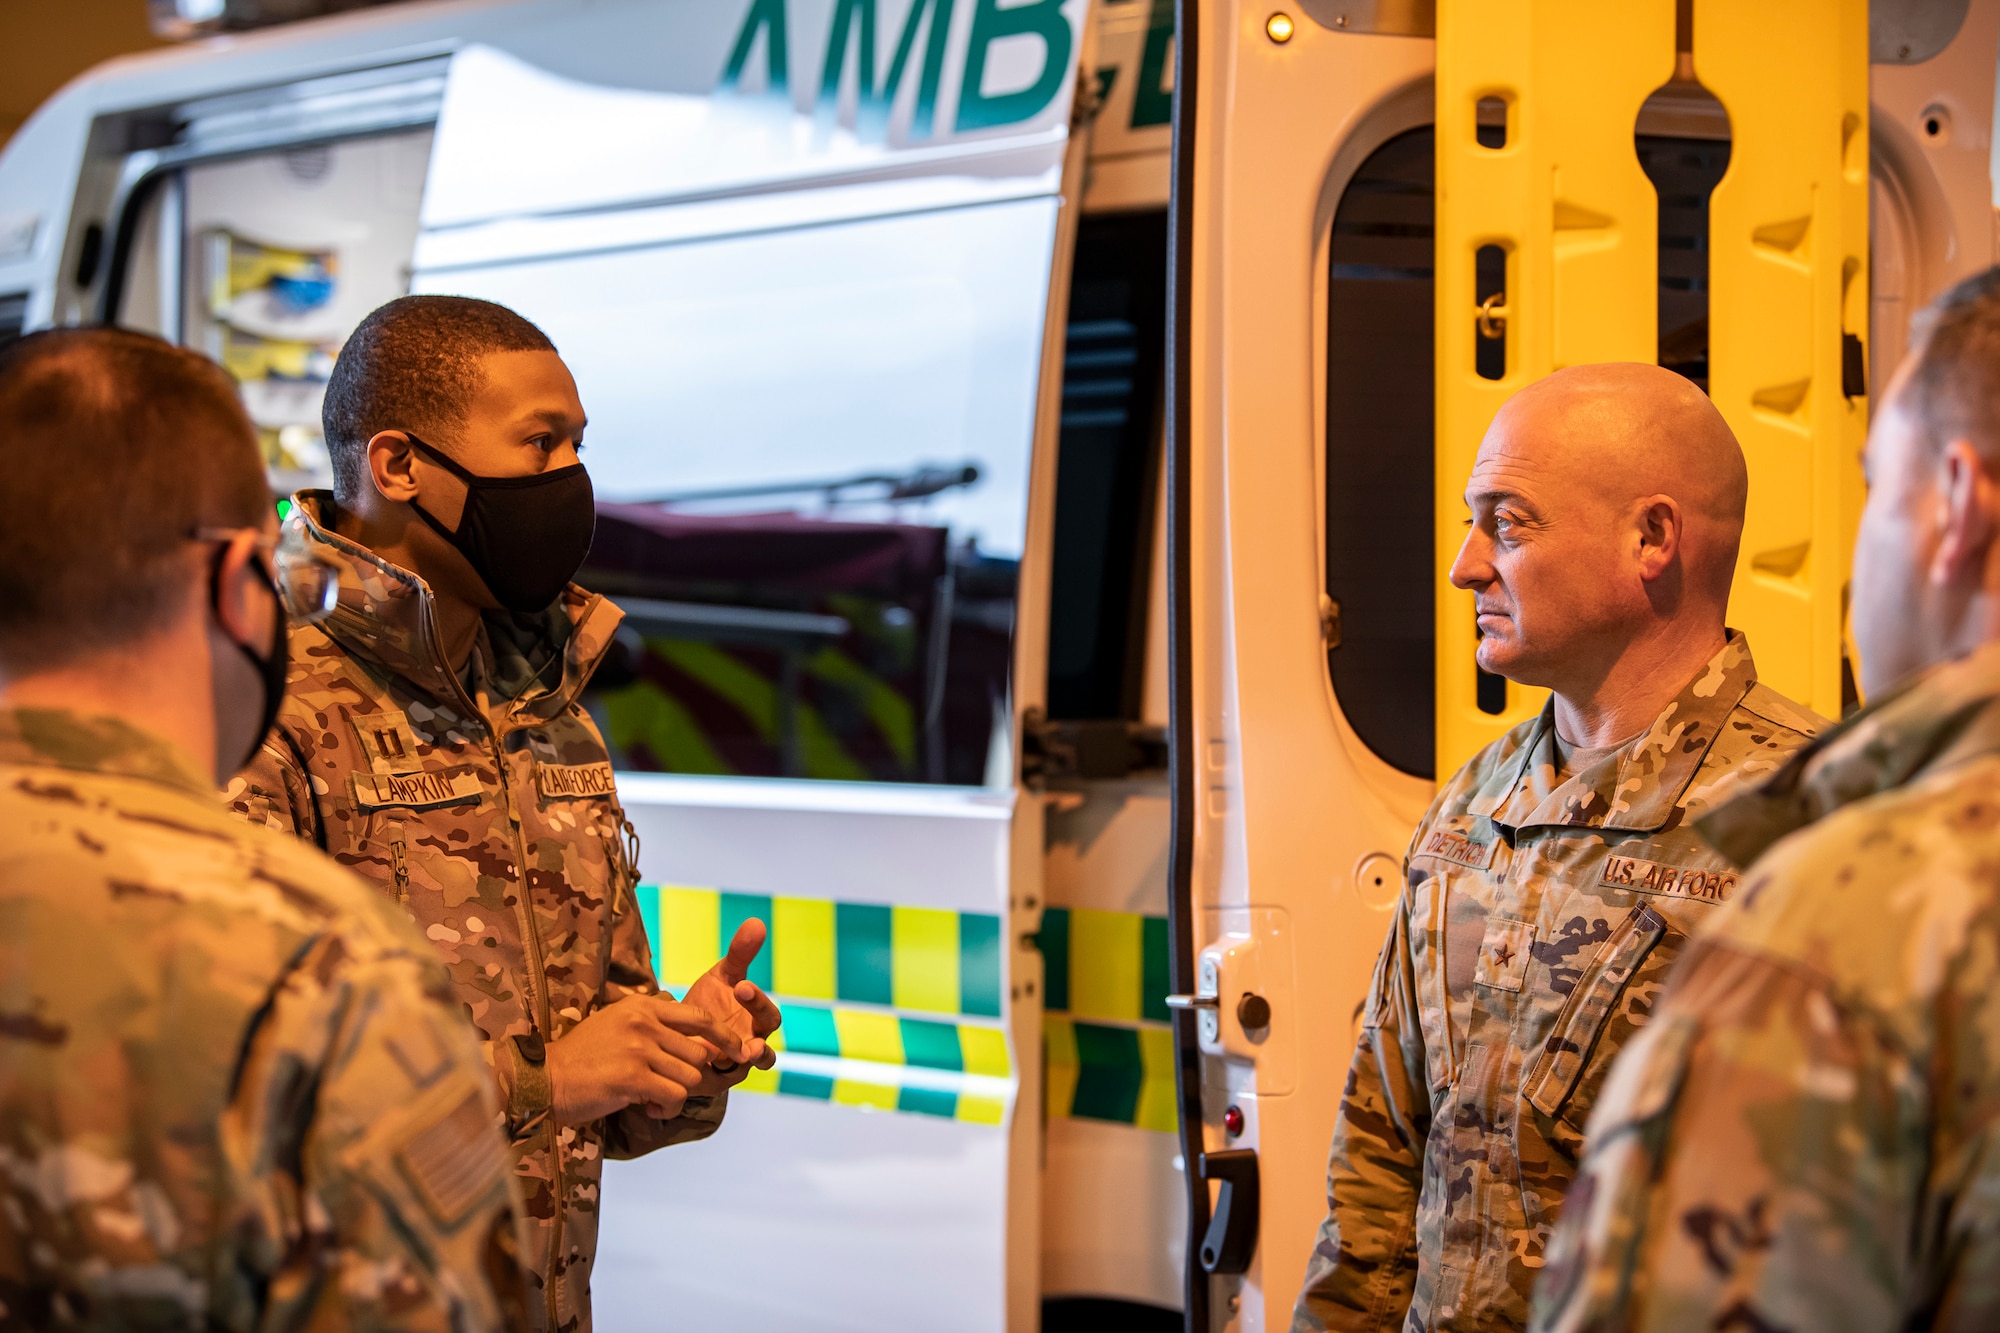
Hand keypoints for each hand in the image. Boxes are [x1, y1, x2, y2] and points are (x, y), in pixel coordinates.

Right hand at [544, 995, 744, 1125]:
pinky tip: (645, 1107)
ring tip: (651, 1099)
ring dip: (675, 1095)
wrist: (545, 1079)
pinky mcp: (632, 1077)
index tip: (737, 1051)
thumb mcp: (617, 1025)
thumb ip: (652, 1025)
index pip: (699, 1017)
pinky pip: (674, 1096)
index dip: (725, 1035)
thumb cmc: (582, 1057)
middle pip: (698, 1053)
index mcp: (642, 1008)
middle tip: (665, 1087)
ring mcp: (638, 1049)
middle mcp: (643, 1024)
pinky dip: (666, 1108)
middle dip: (690, 1076)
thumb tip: (695, 1038)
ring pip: (689, 1077)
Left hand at [681, 919, 783, 1084]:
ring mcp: (731, 1068)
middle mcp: (750, 1048)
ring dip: (739, 1064)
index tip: (741, 986)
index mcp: (756, 1023)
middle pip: (764, 1050)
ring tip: (736, 1056)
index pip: (769, 1016)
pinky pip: (711, 1082)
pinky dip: (703, 1076)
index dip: (758, 1002)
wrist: (679, 1032)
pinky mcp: (708, 1082)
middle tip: (741, 1024)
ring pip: (742, 1072)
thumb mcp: (723, 976)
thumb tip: (757, 922)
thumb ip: (741, 953)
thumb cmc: (709, 1003)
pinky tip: (691, 1064)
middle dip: (753, 1041)